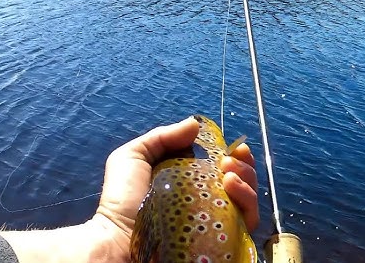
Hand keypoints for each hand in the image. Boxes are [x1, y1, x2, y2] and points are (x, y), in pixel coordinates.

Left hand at [93, 116, 258, 261]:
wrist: (117, 237)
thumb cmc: (122, 197)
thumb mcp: (134, 157)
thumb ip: (162, 137)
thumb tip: (195, 125)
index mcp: (191, 181)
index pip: (223, 167)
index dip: (234, 156)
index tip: (235, 148)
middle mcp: (206, 200)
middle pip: (241, 182)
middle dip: (243, 166)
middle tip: (229, 161)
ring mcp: (215, 221)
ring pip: (247, 201)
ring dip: (246, 181)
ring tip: (228, 175)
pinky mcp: (221, 240)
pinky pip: (245, 223)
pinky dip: (246, 202)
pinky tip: (231, 188)